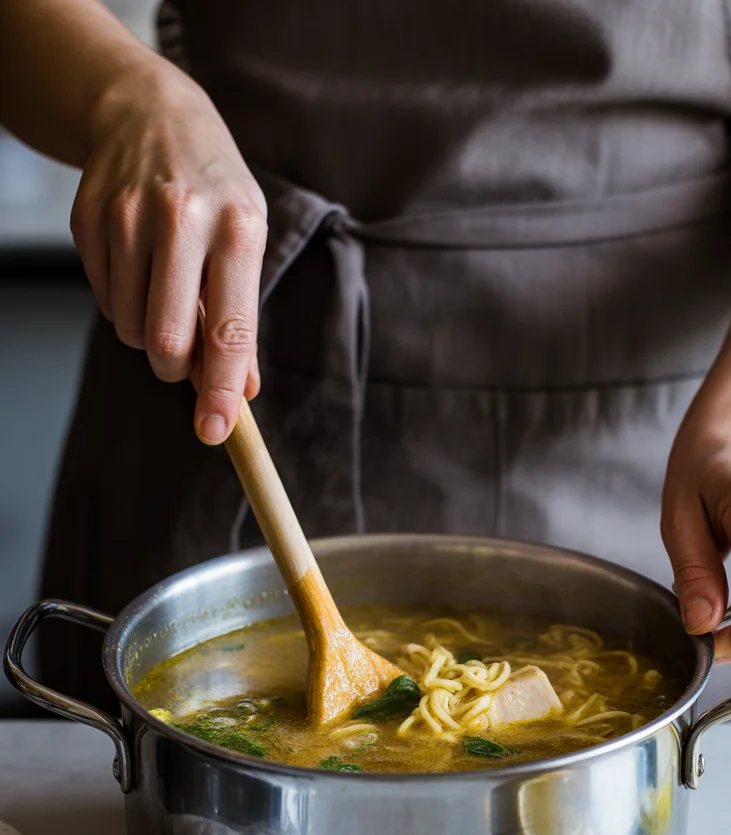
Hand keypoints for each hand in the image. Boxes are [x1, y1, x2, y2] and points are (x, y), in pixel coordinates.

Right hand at [70, 63, 267, 443]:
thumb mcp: (246, 239)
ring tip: (166, 294)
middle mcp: (181, 220)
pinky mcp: (88, 220)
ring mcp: (127, 218)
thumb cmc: (213, 188)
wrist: (149, 113)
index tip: (214, 430)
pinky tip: (139, 268)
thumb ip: (242, 318)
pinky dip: (124, 304)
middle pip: (166, 340)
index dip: (219, 389)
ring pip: (130, 328)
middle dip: (174, 368)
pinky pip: (104, 301)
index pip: (228, 330)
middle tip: (184, 357)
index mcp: (237, 228)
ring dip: (148, 334)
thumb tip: (239, 390)